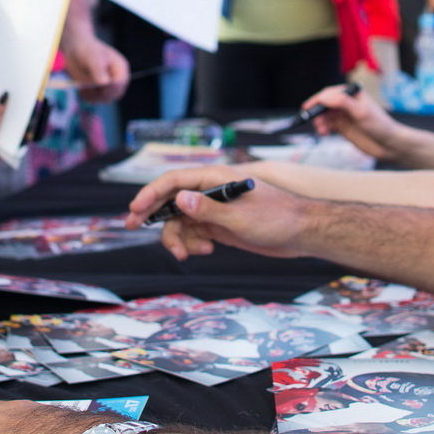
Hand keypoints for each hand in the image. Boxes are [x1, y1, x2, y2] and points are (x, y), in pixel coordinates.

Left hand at [63, 29, 128, 103]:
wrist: (76, 51)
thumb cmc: (87, 50)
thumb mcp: (92, 57)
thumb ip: (98, 69)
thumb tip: (104, 83)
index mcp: (121, 68)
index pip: (120, 83)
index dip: (110, 88)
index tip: (97, 87)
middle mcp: (117, 79)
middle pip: (115, 94)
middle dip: (101, 94)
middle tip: (87, 89)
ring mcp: (107, 86)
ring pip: (105, 99)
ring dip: (93, 97)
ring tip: (82, 88)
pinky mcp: (98, 91)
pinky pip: (95, 100)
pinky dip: (88, 98)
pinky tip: (81, 90)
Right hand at [124, 168, 314, 260]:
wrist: (302, 233)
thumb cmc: (277, 218)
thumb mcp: (241, 216)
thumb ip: (209, 209)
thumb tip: (180, 199)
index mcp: (216, 179)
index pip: (175, 180)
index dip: (151, 193)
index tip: (135, 209)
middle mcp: (211, 191)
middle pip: (171, 200)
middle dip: (153, 214)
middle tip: (131, 226)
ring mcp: (214, 209)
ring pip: (181, 221)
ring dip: (178, 237)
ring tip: (186, 254)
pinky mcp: (219, 225)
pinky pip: (194, 233)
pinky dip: (193, 244)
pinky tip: (206, 251)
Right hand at [298, 83, 403, 159]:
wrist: (389, 145)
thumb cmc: (380, 125)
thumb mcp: (361, 112)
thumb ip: (342, 102)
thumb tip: (324, 97)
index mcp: (352, 94)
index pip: (330, 93)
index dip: (318, 100)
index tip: (308, 107)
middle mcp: (347, 103)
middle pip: (325, 104)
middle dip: (317, 112)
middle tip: (312, 121)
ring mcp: (344, 116)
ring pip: (325, 116)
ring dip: (320, 122)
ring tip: (322, 130)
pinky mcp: (343, 128)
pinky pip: (328, 125)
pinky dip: (323, 128)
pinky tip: (324, 133)